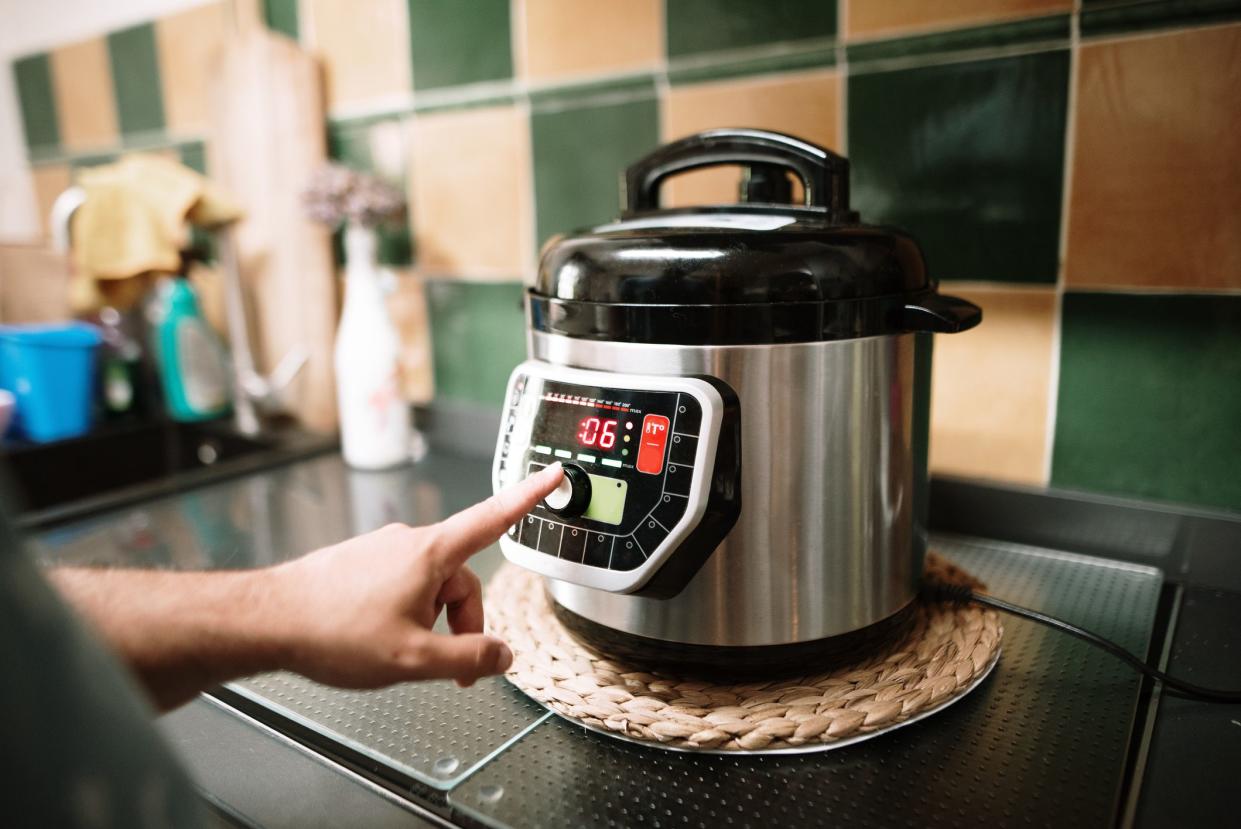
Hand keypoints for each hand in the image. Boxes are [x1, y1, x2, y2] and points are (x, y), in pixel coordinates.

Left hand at [272, 463, 562, 688]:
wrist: (266, 621)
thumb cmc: (332, 632)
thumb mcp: (411, 659)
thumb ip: (467, 659)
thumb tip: (502, 656)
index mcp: (430, 554)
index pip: (493, 519)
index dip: (529, 497)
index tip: (554, 474)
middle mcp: (408, 543)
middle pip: (461, 580)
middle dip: (463, 624)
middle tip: (449, 671)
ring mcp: (382, 551)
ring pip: (430, 587)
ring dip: (431, 623)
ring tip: (401, 656)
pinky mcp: (361, 564)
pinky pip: (402, 587)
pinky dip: (405, 615)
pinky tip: (378, 640)